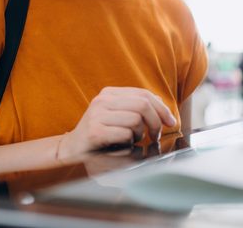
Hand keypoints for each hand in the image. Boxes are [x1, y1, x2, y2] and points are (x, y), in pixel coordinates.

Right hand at [59, 87, 176, 158]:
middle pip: (143, 105)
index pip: (143, 94)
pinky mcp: (95, 132)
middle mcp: (102, 100)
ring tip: (133, 140)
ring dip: (140, 134)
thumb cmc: (99, 133)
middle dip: (156, 122)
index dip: (162, 107)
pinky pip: (125, 135)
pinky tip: (123, 146)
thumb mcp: (116, 115)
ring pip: (136, 120)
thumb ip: (135, 106)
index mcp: (109, 93)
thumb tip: (159, 101)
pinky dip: (130, 143)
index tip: (170, 121)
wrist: (72, 149)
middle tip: (156, 135)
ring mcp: (97, 115)